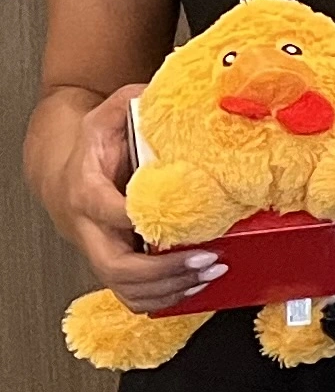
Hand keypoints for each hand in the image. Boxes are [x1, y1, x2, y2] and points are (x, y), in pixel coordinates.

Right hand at [59, 88, 223, 312]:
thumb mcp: (112, 111)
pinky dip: (163, 299)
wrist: (65, 166)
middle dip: (164, 270)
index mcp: (86, 190)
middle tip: (208, 259)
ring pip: (124, 288)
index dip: (141, 221)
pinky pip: (132, 295)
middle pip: (115, 266)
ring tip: (211, 273)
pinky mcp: (112, 264)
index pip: (108, 212)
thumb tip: (172, 91)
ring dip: (170, 289)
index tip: (182, 221)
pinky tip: (194, 286)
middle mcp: (89, 227)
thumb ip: (138, 101)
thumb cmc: (96, 143)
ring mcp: (99, 250)